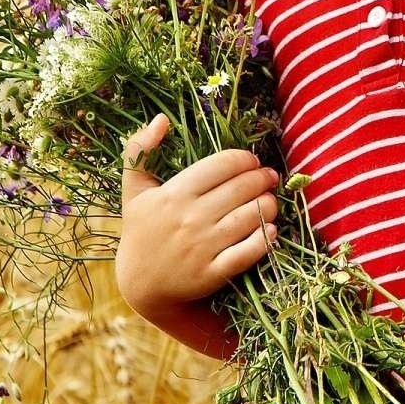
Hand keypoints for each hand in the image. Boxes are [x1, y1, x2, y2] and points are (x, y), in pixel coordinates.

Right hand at [114, 113, 281, 315]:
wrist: (142, 284)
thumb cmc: (142, 230)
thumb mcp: (134, 190)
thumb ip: (139, 151)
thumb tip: (161, 119)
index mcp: (173, 194)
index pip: (224, 164)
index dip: (245, 159)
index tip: (251, 162)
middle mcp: (189, 218)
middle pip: (243, 187)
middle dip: (263, 178)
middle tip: (268, 178)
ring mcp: (202, 247)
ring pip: (253, 215)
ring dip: (270, 204)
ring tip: (269, 201)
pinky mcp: (213, 272)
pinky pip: (250, 250)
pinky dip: (266, 237)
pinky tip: (270, 229)